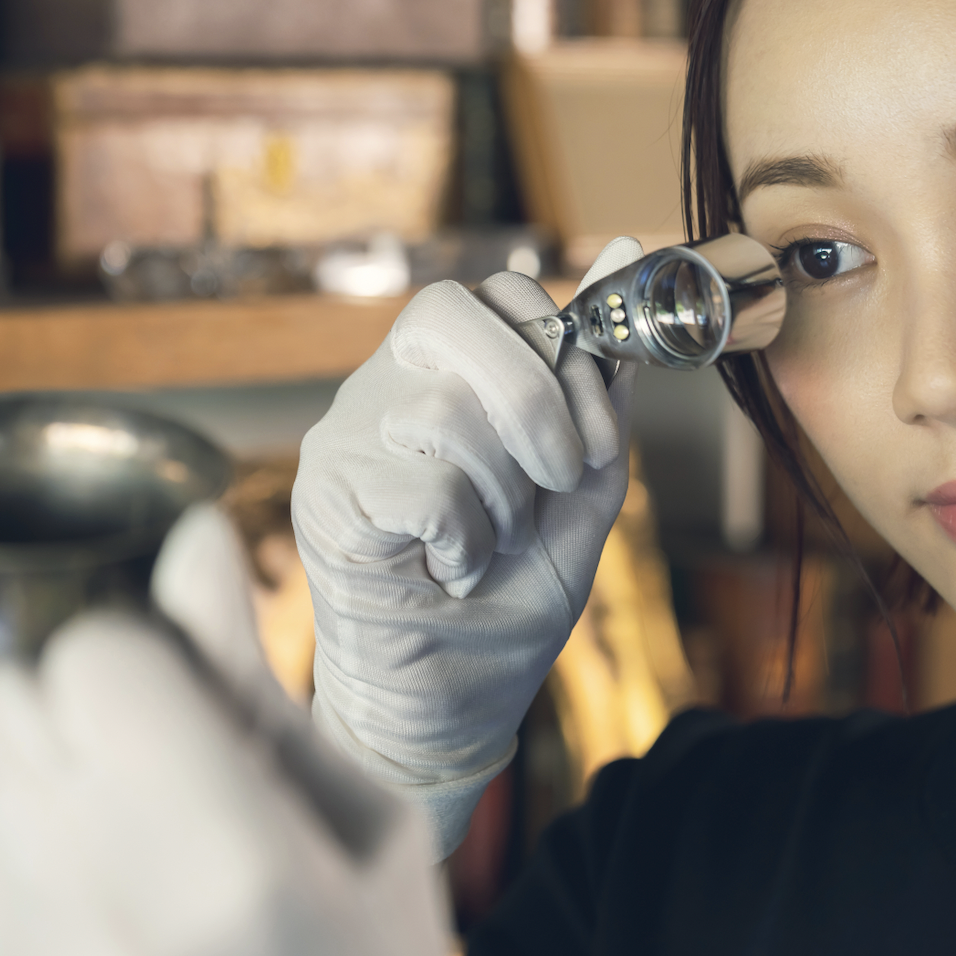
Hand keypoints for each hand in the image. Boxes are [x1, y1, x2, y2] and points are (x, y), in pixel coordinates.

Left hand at [0, 504, 459, 955]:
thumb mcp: (359, 839)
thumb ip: (253, 688)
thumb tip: (195, 539)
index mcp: (222, 867)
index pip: (91, 654)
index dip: (154, 670)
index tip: (205, 723)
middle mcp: (89, 927)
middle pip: (10, 701)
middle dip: (92, 717)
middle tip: (176, 794)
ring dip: (53, 793)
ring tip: (149, 880)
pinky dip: (24, 882)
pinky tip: (109, 944)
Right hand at [293, 239, 643, 858]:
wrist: (458, 703)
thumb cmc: (513, 592)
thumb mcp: (582, 481)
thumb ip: (601, 379)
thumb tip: (631, 251)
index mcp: (446, 372)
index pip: (496, 292)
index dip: (562, 350)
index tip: (591, 438)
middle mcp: (382, 387)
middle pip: (450, 314)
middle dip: (532, 399)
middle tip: (555, 476)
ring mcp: (342, 438)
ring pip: (444, 413)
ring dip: (501, 496)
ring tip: (489, 545)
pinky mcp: (324, 499)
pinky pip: (420, 486)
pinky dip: (463, 539)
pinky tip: (451, 571)